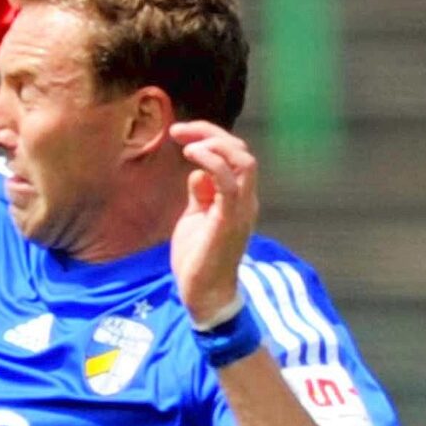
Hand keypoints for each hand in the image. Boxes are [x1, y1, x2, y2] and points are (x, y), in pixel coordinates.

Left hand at [169, 121, 259, 325]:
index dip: (209, 136)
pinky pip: (228, 181)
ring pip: (243, 160)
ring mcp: (241, 208)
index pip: (233, 154)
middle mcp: (246, 198)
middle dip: (210, 133)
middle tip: (179, 132)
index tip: (180, 134)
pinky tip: (192, 156)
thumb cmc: (198, 259)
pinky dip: (212, 162)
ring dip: (215, 144)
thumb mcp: (195, 217)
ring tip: (189, 144)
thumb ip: (200, 193)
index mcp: (238, 196)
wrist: (202, 294)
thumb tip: (197, 172)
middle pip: (240, 150)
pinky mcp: (230, 219)